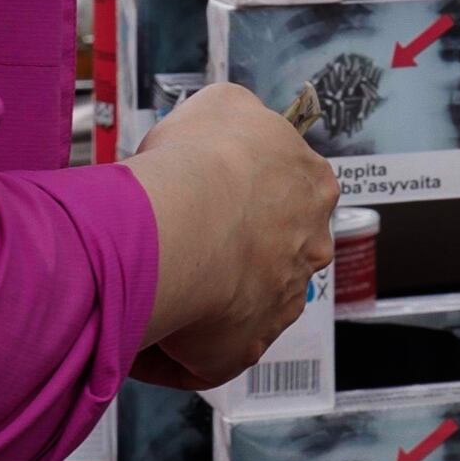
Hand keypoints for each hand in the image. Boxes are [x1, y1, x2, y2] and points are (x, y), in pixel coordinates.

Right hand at [125, 84, 337, 388]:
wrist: (186, 216)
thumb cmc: (204, 157)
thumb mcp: (223, 104)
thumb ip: (233, 116)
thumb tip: (222, 128)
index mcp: (312, 186)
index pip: (282, 196)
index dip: (236, 198)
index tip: (198, 200)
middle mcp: (310, 246)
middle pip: (267, 255)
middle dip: (224, 253)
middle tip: (175, 247)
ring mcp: (283, 301)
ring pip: (238, 307)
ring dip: (201, 301)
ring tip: (153, 289)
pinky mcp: (245, 349)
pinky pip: (206, 356)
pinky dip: (175, 349)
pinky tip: (146, 326)